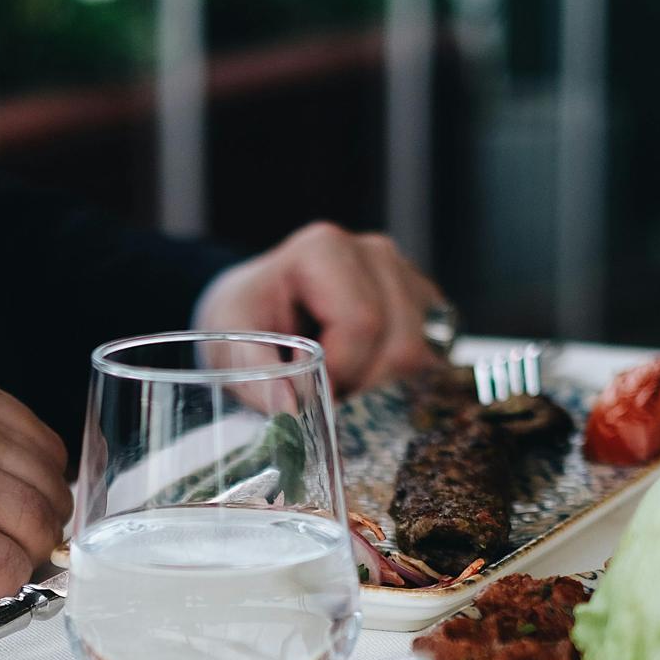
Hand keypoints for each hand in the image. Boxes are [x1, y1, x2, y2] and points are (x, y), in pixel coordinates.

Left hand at [196, 222, 449, 396]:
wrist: (256, 308)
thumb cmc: (243, 321)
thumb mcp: (227, 345)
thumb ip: (254, 374)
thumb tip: (289, 409)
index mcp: (324, 250)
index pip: (363, 323)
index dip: (341, 371)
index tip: (308, 387)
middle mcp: (373, 252)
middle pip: (400, 342)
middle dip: (363, 383)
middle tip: (323, 387)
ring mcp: (404, 274)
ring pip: (421, 353)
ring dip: (381, 384)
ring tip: (341, 377)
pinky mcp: (421, 301)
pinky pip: (431, 355)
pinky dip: (399, 377)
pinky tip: (365, 371)